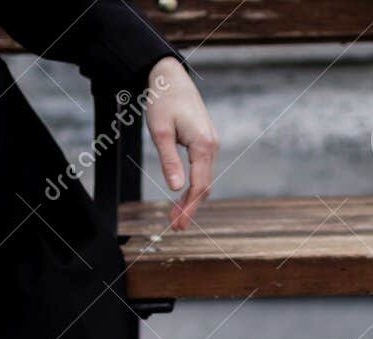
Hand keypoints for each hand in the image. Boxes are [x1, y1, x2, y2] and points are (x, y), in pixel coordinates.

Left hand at [145, 56, 217, 230]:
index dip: (189, 208)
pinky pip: (202, 170)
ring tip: (175, 216)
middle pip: (204, 186)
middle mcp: (212, 146)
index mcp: (204, 145)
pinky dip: (193, 186)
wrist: (170, 78)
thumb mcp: (160, 133)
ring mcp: (211, 143)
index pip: (199, 185)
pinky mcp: (205, 142)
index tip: (177, 225)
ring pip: (204, 179)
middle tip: (175, 227)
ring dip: (191, 199)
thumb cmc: (163, 101)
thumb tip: (176, 188)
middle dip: (190, 208)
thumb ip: (169, 161)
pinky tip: (182, 196)